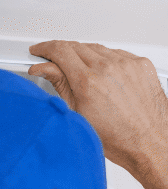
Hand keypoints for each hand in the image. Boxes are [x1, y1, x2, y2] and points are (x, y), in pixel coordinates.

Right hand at [27, 41, 167, 174]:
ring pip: (96, 48)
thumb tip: (44, 69)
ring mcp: (128, 64)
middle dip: (61, 52)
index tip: (40, 50)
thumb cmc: (116, 136)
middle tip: (55, 62)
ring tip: (82, 73)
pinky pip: (117, 53)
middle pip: (76, 46)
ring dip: (84, 55)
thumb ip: (59, 83)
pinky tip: (103, 74)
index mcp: (88, 82)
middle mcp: (109, 68)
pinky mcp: (142, 64)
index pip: (60, 50)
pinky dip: (105, 59)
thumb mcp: (77, 112)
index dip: (45, 48)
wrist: (148, 142)